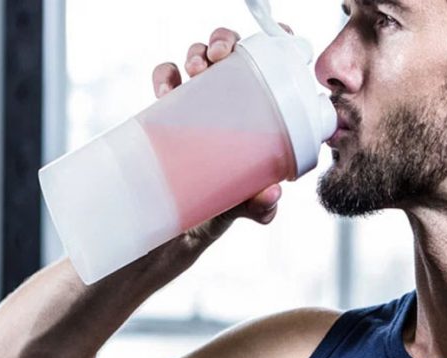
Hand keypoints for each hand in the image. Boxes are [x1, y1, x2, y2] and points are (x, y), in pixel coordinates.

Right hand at [149, 27, 284, 256]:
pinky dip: (166, 74)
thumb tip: (270, 195)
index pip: (278, 70)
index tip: (279, 39)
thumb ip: (259, 204)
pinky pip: (168, 80)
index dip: (280, 44)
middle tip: (220, 58)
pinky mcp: (171, 112)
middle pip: (235, 53)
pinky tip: (167, 86)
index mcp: (264, 118)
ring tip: (196, 69)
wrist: (179, 230)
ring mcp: (202, 105)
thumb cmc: (223, 212)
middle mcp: (234, 104)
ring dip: (198, 52)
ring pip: (202, 58)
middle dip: (227, 42)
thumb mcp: (245, 208)